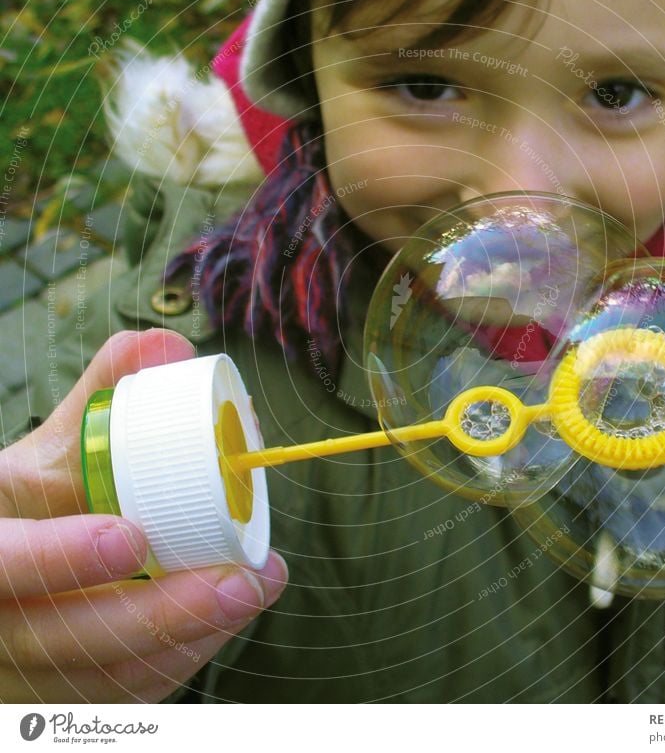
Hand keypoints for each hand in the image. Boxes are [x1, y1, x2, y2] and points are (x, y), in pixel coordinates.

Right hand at [0, 330, 286, 702]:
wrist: (10, 578)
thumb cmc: (28, 507)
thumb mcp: (48, 454)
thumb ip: (102, 397)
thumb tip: (166, 346)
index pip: (1, 566)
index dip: (57, 559)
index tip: (129, 536)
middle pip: (64, 641)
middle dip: (159, 615)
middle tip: (240, 580)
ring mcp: (29, 675)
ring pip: (103, 679)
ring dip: (189, 638)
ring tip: (256, 588)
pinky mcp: (67, 701)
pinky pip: (125, 694)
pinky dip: (182, 657)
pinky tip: (228, 618)